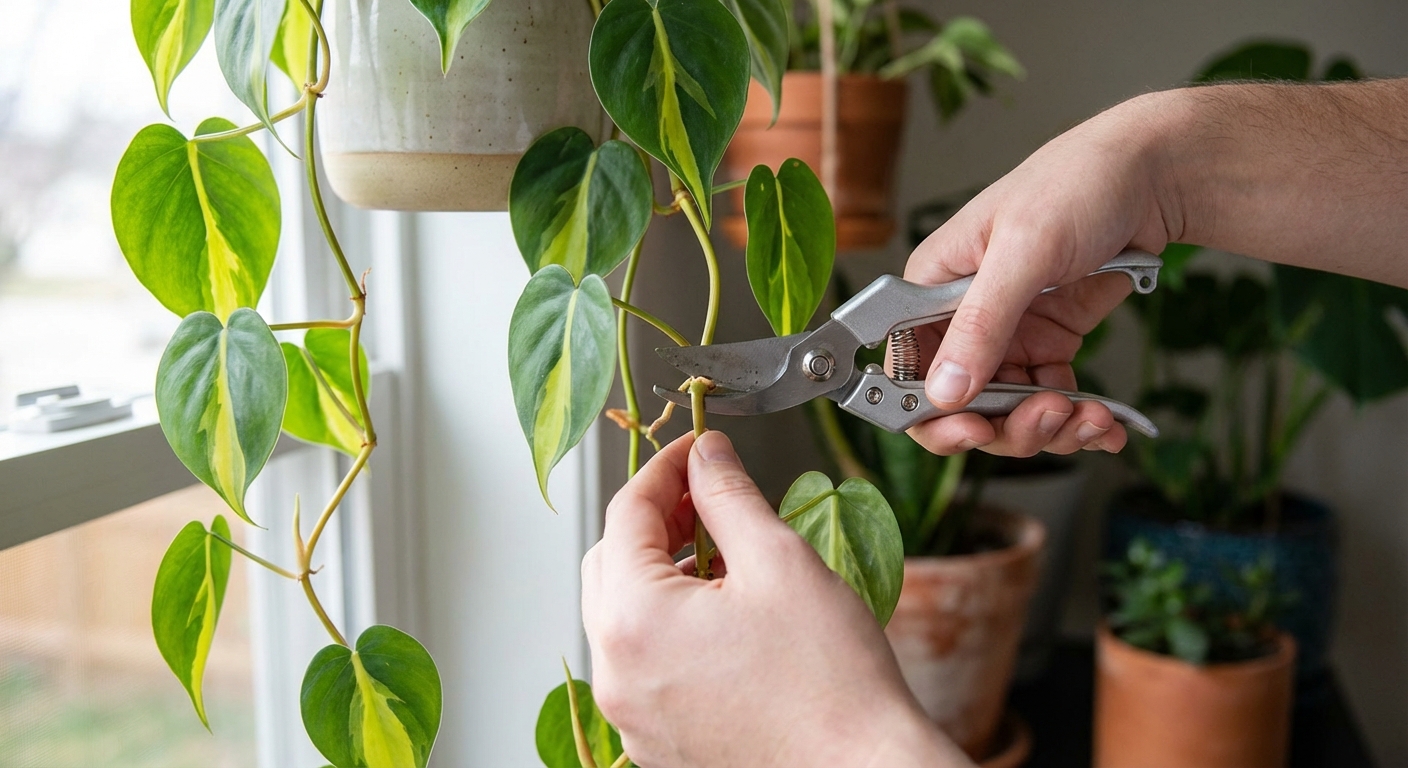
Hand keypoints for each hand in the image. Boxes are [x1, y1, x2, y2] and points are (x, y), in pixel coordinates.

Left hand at [582, 431, 971, 767]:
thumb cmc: (830, 681)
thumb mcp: (779, 561)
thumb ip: (729, 495)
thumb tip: (705, 454)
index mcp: (634, 620)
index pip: (625, 512)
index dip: (665, 468)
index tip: (697, 450)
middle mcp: (617, 672)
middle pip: (610, 563)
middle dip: (655, 521)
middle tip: (708, 499)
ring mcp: (632, 714)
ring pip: (623, 616)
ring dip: (661, 575)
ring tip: (725, 561)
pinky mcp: (655, 741)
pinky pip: (643, 664)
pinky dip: (670, 628)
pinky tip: (724, 618)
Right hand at [903, 90, 1184, 456]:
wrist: (1151, 175)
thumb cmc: (1077, 184)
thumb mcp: (1024, 251)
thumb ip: (981, 323)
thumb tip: (943, 393)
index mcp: (932, 288)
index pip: (907, 370)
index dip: (931, 412)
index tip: (975, 431)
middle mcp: (962, 318)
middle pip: (960, 404)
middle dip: (1006, 424)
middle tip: (1051, 416)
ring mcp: (1008, 334)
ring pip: (1008, 412)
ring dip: (1049, 427)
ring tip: (1090, 417)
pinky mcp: (1049, 342)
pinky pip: (1050, 399)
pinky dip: (1079, 420)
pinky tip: (1106, 424)